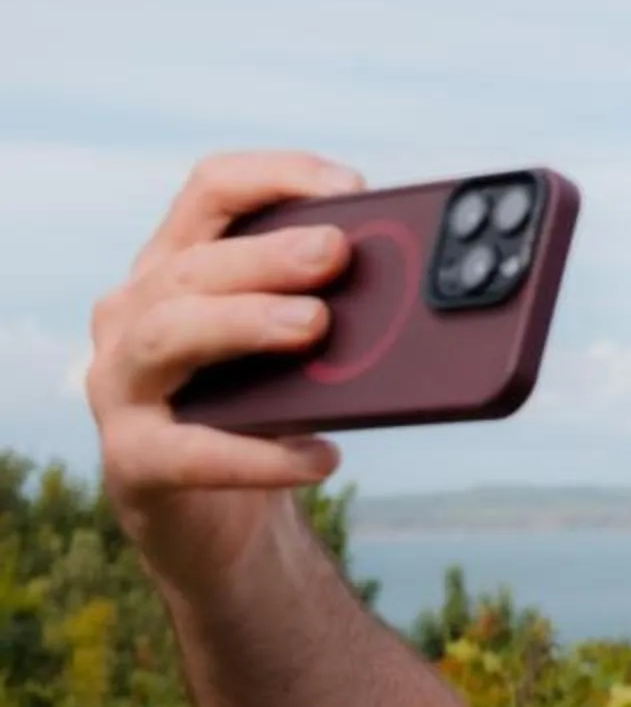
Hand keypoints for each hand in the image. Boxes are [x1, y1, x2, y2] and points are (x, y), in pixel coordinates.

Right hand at [85, 151, 365, 591]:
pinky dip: (260, 454)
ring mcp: (121, 387)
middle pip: (192, 265)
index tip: (354, 188)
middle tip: (337, 253)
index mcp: (175, 268)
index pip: (210, 192)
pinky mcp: (133, 463)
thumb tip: (432, 289)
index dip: (277, 178)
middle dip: (266, 254)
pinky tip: (323, 457)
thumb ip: (340, 314)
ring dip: (244, 322)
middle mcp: (133, 315)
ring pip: (169, 334)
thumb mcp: (303, 357)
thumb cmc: (268, 420)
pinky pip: (189, 451)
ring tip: (316, 327)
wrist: (226, 529)